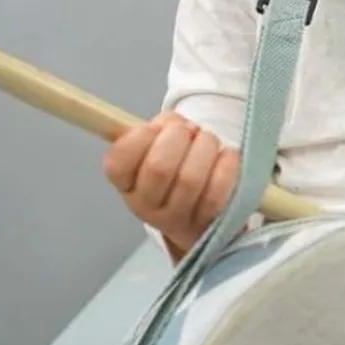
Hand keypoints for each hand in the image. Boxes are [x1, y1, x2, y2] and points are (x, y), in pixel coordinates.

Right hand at [102, 111, 239, 255]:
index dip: (139, 137)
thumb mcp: (157, 147)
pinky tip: (226, 155)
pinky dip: (226, 164)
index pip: (117, 162)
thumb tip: (175, 123)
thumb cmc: (176, 169)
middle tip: (188, 129)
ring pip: (191, 178)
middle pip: (158, 167)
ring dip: (205, 146)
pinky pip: (217, 190)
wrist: (199, 215)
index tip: (155, 127)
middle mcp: (145, 206)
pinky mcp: (208, 221)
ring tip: (208, 140)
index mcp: (126, 183)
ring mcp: (176, 218)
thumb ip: (160, 129)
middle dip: (178, 136)